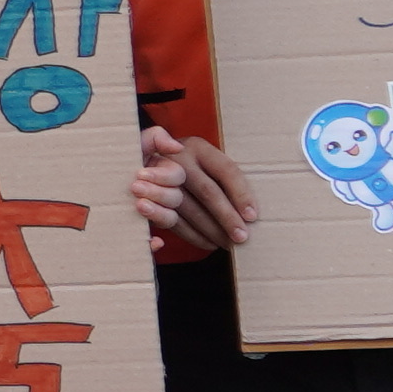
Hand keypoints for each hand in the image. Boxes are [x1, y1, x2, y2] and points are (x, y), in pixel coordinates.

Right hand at [135, 128, 252, 254]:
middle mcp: (178, 159)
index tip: (252, 216)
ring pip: (191, 209)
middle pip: (208, 191)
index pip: (226, 170)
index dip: (241, 194)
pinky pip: (173, 220)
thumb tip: (242, 201)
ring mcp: (159, 177)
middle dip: (227, 217)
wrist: (140, 164)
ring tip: (228, 244)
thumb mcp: (207, 157)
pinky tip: (209, 243)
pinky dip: (193, 235)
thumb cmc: (188, 165)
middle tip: (242, 238)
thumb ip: (223, 169)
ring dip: (211, 230)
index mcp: (197, 147)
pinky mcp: (148, 198)